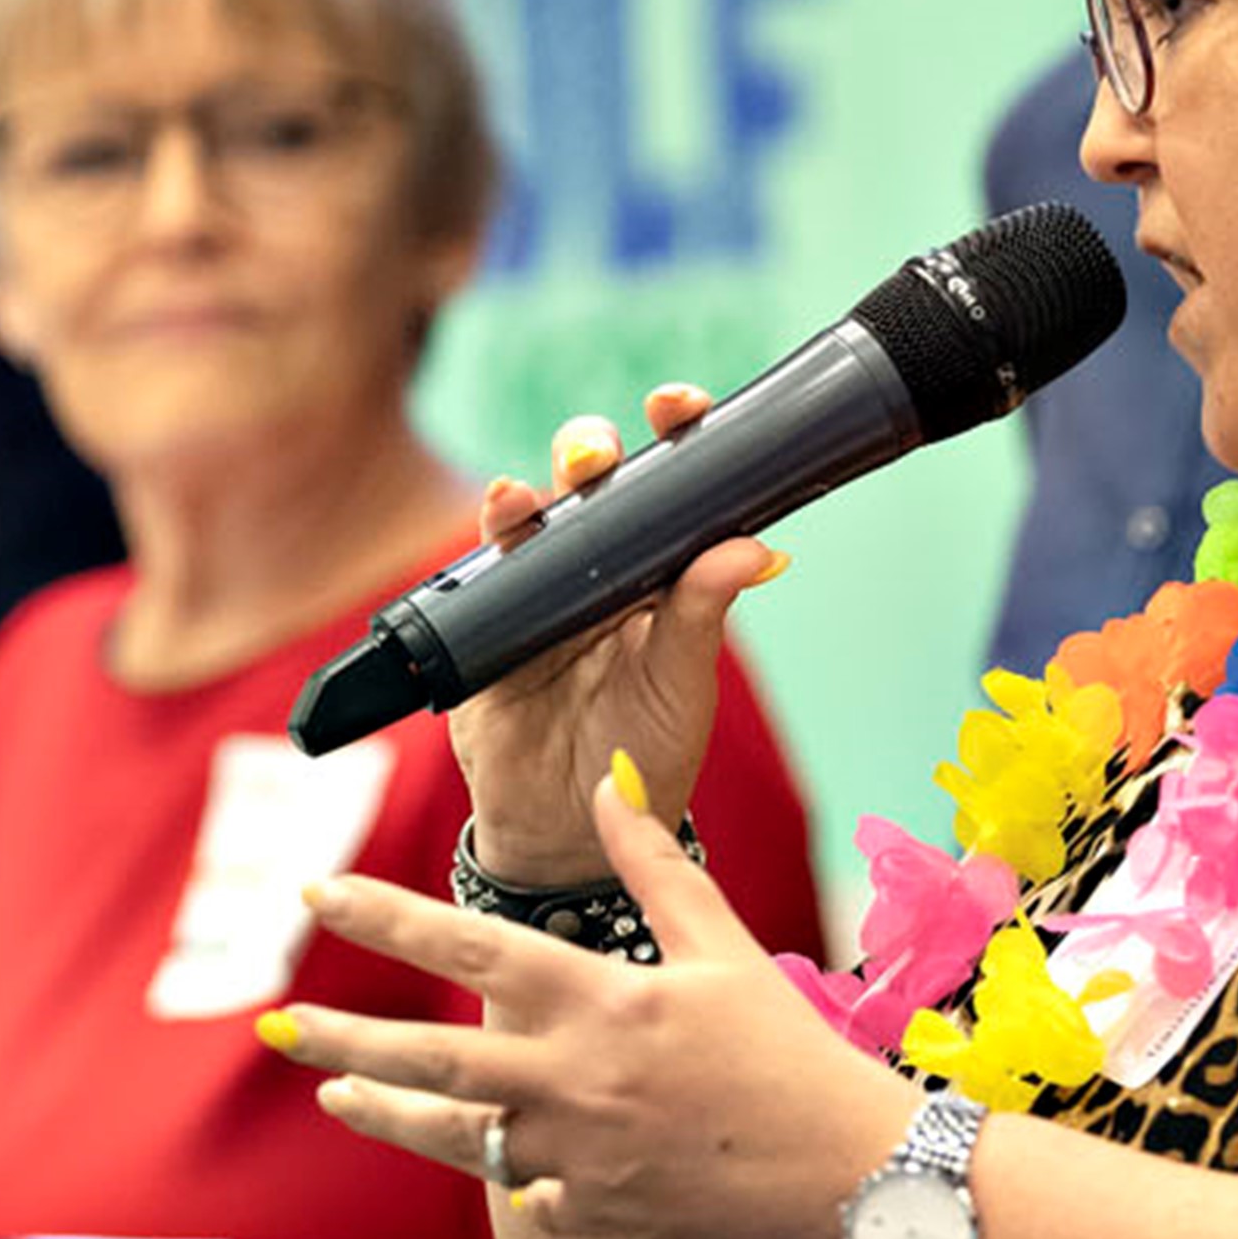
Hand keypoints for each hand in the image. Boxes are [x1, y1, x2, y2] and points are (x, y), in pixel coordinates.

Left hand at [269, 760, 908, 1238]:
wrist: (845, 1179)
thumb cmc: (787, 1052)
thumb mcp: (725, 945)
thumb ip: (654, 865)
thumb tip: (609, 780)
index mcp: (601, 999)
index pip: (466, 947)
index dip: (383, 917)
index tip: (317, 893)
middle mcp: (571, 1078)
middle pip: (427, 1056)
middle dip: (341, 1035)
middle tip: (273, 1022)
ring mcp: (573, 1153)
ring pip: (448, 1130)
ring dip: (380, 1106)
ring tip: (329, 1085)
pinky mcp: (587, 1210)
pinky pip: (513, 1185)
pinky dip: (487, 1163)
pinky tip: (455, 1145)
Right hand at [446, 385, 781, 881]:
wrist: (571, 833)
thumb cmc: (642, 753)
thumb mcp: (682, 686)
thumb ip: (704, 614)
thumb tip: (755, 547)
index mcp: (659, 571)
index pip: (670, 486)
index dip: (675, 437)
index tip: (679, 405)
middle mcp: (598, 568)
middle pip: (591, 486)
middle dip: (590, 452)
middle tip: (597, 453)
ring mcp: (538, 592)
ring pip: (535, 517)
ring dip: (535, 490)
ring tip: (540, 489)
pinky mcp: (485, 624)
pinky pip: (482, 570)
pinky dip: (492, 535)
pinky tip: (502, 515)